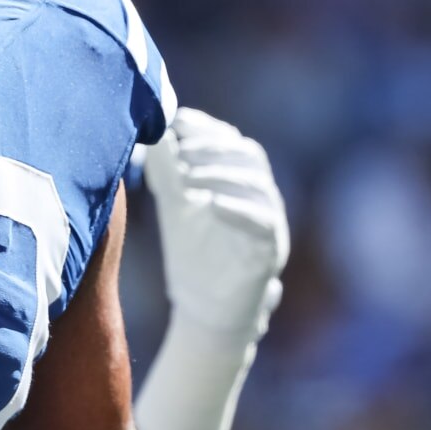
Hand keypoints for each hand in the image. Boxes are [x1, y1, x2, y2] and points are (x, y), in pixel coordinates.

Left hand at [143, 109, 286, 348]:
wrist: (202, 307)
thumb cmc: (192, 253)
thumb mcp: (175, 204)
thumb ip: (168, 169)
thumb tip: (158, 130)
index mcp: (240, 180)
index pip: (232, 141)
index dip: (207, 128)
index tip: (178, 122)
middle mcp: (261, 196)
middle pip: (248, 156)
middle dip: (214, 147)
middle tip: (181, 150)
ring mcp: (270, 223)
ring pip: (259, 185)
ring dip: (222, 175)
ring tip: (189, 178)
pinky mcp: (272, 251)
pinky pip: (265, 224)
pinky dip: (240, 210)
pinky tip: (212, 204)